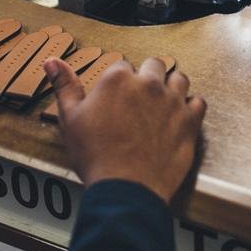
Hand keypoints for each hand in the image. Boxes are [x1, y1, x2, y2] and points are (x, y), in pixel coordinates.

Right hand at [44, 57, 205, 202]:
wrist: (126, 189)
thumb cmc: (95, 155)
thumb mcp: (70, 118)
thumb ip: (65, 86)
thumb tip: (51, 61)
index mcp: (118, 78)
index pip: (121, 65)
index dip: (118, 81)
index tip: (116, 97)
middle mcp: (148, 83)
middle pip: (153, 65)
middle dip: (147, 77)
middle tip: (138, 99)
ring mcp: (172, 101)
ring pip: (179, 79)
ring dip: (171, 87)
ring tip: (161, 103)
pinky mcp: (190, 121)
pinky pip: (198, 103)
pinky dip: (191, 108)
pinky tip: (180, 117)